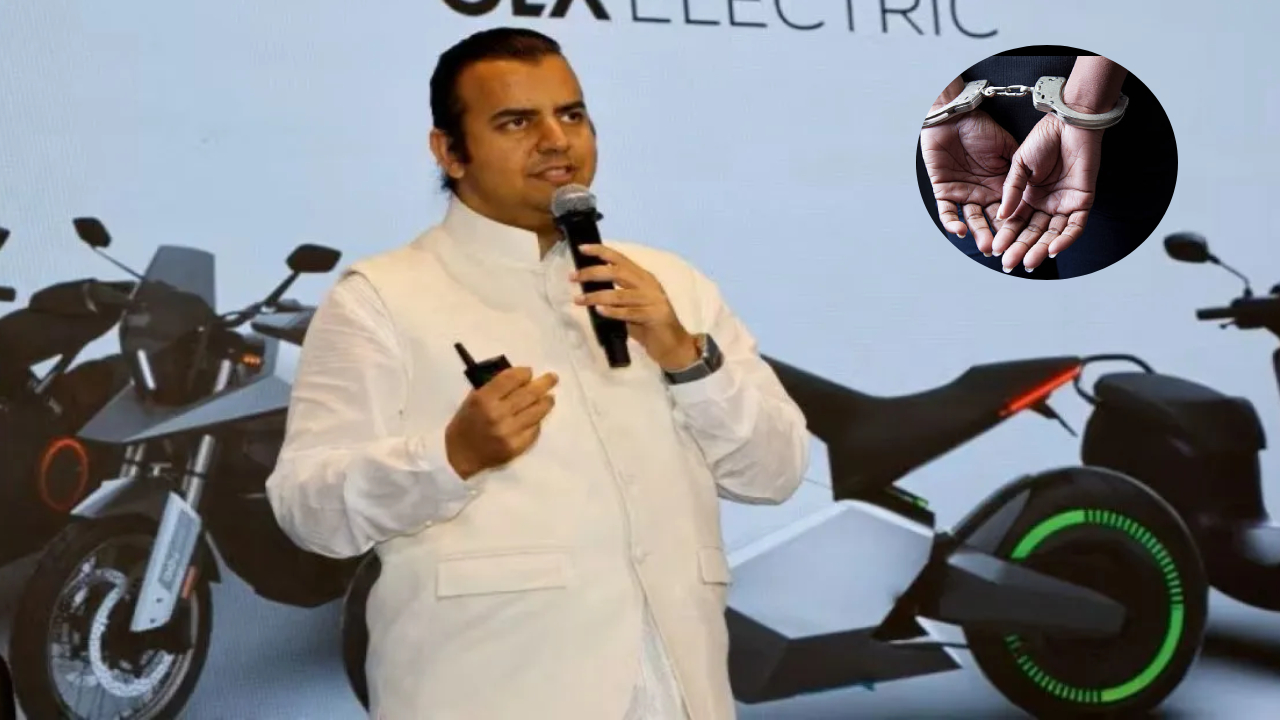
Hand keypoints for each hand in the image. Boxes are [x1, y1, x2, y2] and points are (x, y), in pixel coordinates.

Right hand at [444, 367, 558, 479]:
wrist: (458, 455)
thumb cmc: (465, 424)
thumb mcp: (472, 399)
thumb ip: (494, 388)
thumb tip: (520, 378)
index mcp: (483, 399)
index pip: (511, 379)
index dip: (524, 373)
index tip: (529, 372)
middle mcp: (498, 414)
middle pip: (528, 394)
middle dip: (543, 383)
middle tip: (552, 378)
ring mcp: (509, 432)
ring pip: (536, 412)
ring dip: (546, 402)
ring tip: (550, 398)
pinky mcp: (516, 446)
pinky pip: (534, 430)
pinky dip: (537, 422)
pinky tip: (536, 418)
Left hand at [570, 245, 699, 370]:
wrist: (674, 346)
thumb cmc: (649, 326)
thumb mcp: (631, 306)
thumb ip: (616, 296)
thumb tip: (588, 289)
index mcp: (643, 278)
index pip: (620, 259)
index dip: (601, 251)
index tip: (582, 248)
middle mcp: (648, 285)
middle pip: (617, 272)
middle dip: (592, 273)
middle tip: (573, 277)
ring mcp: (652, 300)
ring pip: (619, 294)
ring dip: (596, 296)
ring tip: (578, 299)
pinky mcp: (654, 316)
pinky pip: (628, 313)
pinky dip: (612, 312)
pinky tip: (598, 311)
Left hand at [921, 102, 1020, 255]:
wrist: (954, 115)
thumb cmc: (981, 127)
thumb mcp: (1008, 149)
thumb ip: (1020, 171)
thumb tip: (1037, 190)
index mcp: (999, 185)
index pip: (1010, 210)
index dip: (1017, 225)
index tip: (1027, 239)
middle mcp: (981, 193)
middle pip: (991, 221)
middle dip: (998, 236)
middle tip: (1007, 251)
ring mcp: (962, 193)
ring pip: (970, 220)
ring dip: (978, 233)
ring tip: (987, 247)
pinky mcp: (943, 191)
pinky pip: (946, 212)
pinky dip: (952, 223)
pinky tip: (961, 231)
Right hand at [991, 114, 1103, 271]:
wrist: (1069, 122)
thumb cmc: (1044, 138)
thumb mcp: (1018, 165)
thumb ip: (1011, 191)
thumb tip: (1002, 217)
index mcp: (1028, 196)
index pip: (1016, 223)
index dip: (1006, 236)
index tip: (995, 248)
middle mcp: (1046, 203)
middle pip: (1033, 233)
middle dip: (1021, 248)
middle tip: (1009, 263)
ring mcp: (1064, 204)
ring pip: (1052, 234)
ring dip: (1041, 249)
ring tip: (1028, 261)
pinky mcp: (1082, 201)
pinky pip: (1075, 226)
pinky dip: (1065, 239)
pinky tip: (1053, 250)